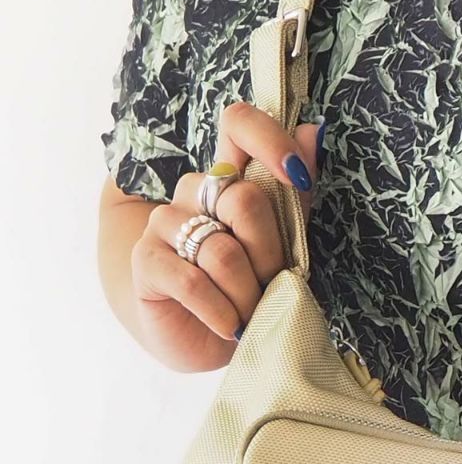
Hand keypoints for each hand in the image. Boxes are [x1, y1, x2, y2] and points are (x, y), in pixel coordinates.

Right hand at [130, 102, 321, 371]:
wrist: (204, 339)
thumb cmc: (248, 288)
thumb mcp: (282, 246)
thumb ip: (295, 196)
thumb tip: (313, 133)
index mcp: (231, 178)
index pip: (240, 124)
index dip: (269, 141)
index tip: (298, 177)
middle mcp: (194, 191)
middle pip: (244, 200)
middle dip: (270, 255)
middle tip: (272, 286)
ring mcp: (166, 222)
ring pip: (222, 250)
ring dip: (248, 294)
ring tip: (250, 313)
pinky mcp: (146, 259)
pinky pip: (193, 282)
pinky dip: (221, 311)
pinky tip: (229, 324)